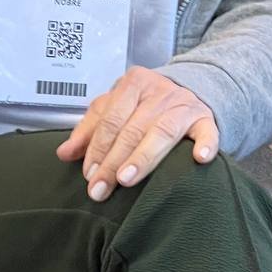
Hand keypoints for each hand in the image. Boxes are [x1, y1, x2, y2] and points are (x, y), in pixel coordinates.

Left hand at [55, 66, 219, 201]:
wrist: (188, 90)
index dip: (98, 147)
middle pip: (132, 128)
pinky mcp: (205, 119)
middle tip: (100, 188)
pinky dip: (205, 144)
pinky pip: (207, 132)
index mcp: (134, 83)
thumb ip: (90, 129)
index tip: (88, 174)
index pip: (111, 118)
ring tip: (128, 178)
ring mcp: (184, 104)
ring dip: (144, 157)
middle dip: (113, 161)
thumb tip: (64, 153)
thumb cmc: (145, 104)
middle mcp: (159, 91)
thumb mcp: (116, 108)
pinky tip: (199, 159)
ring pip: (162, 131)